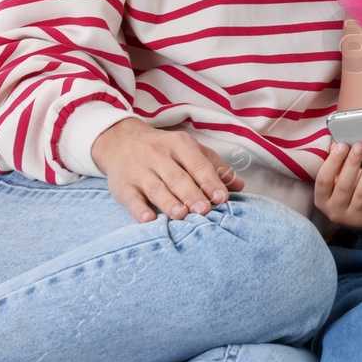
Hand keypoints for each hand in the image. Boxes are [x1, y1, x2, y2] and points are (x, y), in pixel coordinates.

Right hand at [91, 117, 244, 223]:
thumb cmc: (164, 149)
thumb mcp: (190, 150)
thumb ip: (214, 167)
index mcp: (179, 144)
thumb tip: (240, 185)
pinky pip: (131, 198)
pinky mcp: (123, 186)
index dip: (210, 181)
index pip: (197, 164)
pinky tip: (149, 219)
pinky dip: (139, 209)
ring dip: (170, 202)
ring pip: (156, 188)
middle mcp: (158, 155)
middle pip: (178, 178)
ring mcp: (139, 171)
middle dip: (192, 194)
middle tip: (205, 210)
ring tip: (182, 215)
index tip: (222, 198)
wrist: (121, 141)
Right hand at [314, 141, 361, 228]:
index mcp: (322, 199)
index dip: (333, 162)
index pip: (324, 180)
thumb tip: (339, 143)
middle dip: (353, 163)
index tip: (343, 145)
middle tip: (361, 145)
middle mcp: (335, 211)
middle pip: (344, 185)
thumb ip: (336, 163)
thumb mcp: (336, 179)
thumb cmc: (345, 189)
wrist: (359, 215)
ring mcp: (354, 217)